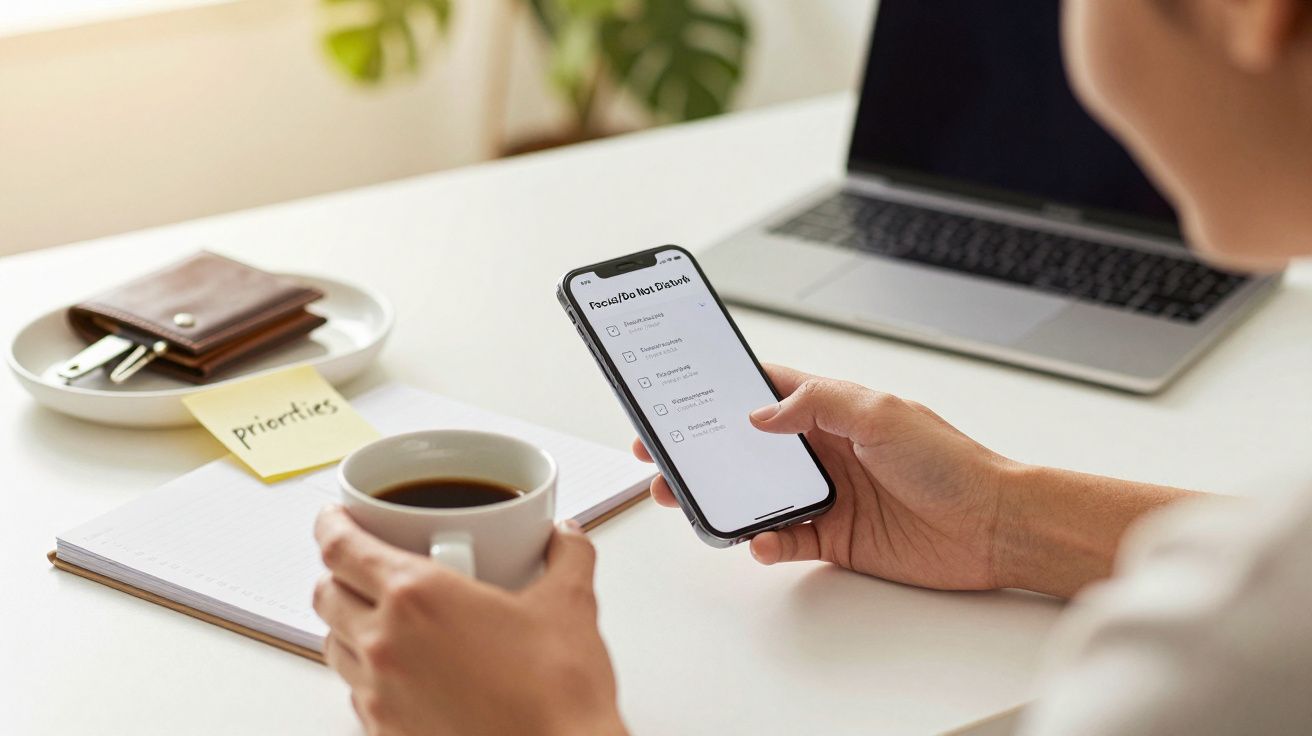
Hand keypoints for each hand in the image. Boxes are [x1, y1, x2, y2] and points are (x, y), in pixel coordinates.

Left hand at [313, 507, 625, 735]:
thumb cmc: (556, 694)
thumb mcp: (570, 607)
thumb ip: (567, 558)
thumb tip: (567, 537)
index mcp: (418, 596)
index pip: (341, 547)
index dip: (330, 523)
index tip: (336, 514)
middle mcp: (385, 643)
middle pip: (325, 593)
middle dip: (338, 572)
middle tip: (364, 562)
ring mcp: (378, 694)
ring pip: (333, 644)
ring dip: (348, 624)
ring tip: (386, 617)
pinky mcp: (385, 733)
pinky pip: (355, 693)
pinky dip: (369, 674)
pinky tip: (408, 671)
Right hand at [633, 364, 1020, 590]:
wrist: (993, 527)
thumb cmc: (951, 462)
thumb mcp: (880, 413)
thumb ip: (816, 405)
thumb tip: (761, 414)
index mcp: (833, 411)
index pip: (766, 392)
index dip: (722, 392)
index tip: (680, 392)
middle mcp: (825, 451)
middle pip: (747, 449)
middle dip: (703, 452)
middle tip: (661, 458)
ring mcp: (829, 496)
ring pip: (757, 497)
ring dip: (722, 500)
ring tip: (690, 502)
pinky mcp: (836, 539)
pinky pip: (785, 540)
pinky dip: (765, 543)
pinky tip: (761, 541)